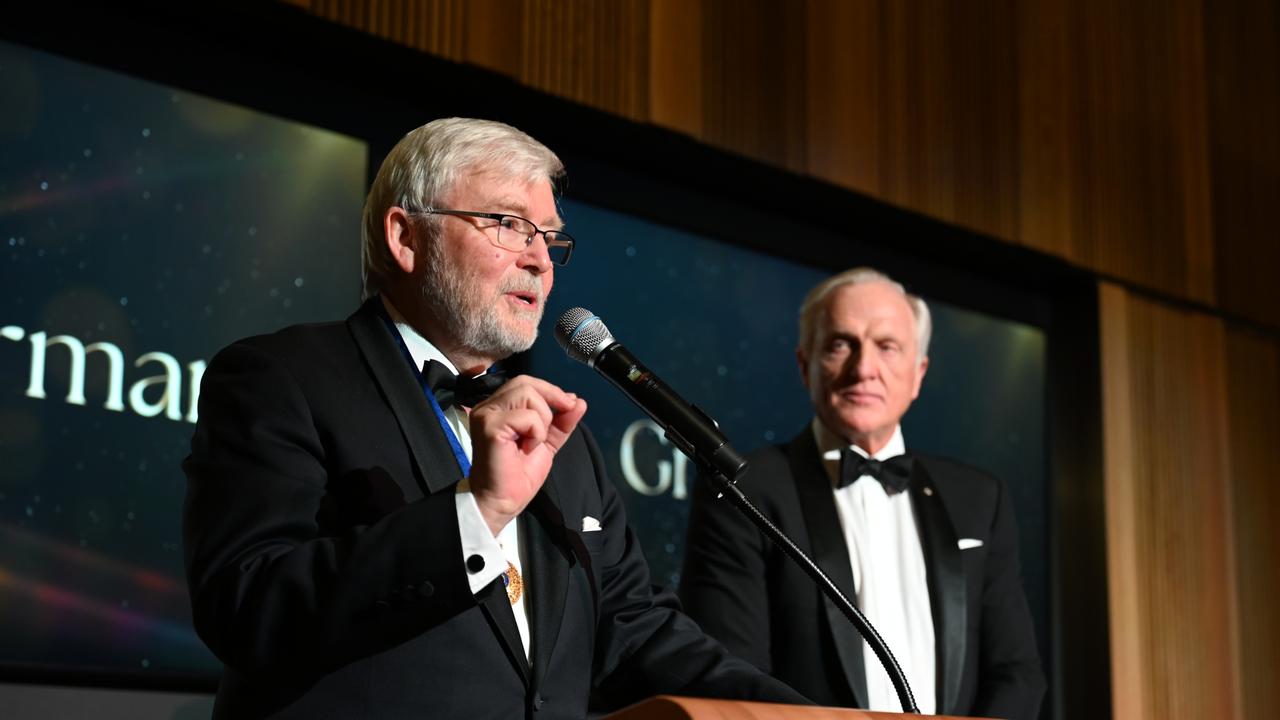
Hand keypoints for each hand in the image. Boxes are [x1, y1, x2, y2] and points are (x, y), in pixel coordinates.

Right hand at [467, 375, 586, 535]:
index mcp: (498, 407)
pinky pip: (527, 416)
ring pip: (527, 394)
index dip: (551, 391)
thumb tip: (577, 400)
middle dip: (550, 399)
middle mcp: (488, 407)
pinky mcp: (490, 427)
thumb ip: (561, 420)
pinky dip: (536, 432)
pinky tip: (526, 448)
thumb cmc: (517, 475)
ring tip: (532, 442)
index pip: (526, 382)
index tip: (568, 406)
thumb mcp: (546, 441)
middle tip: (552, 425)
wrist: (503, 501)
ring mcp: (486, 415)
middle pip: (526, 383)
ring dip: (542, 420)